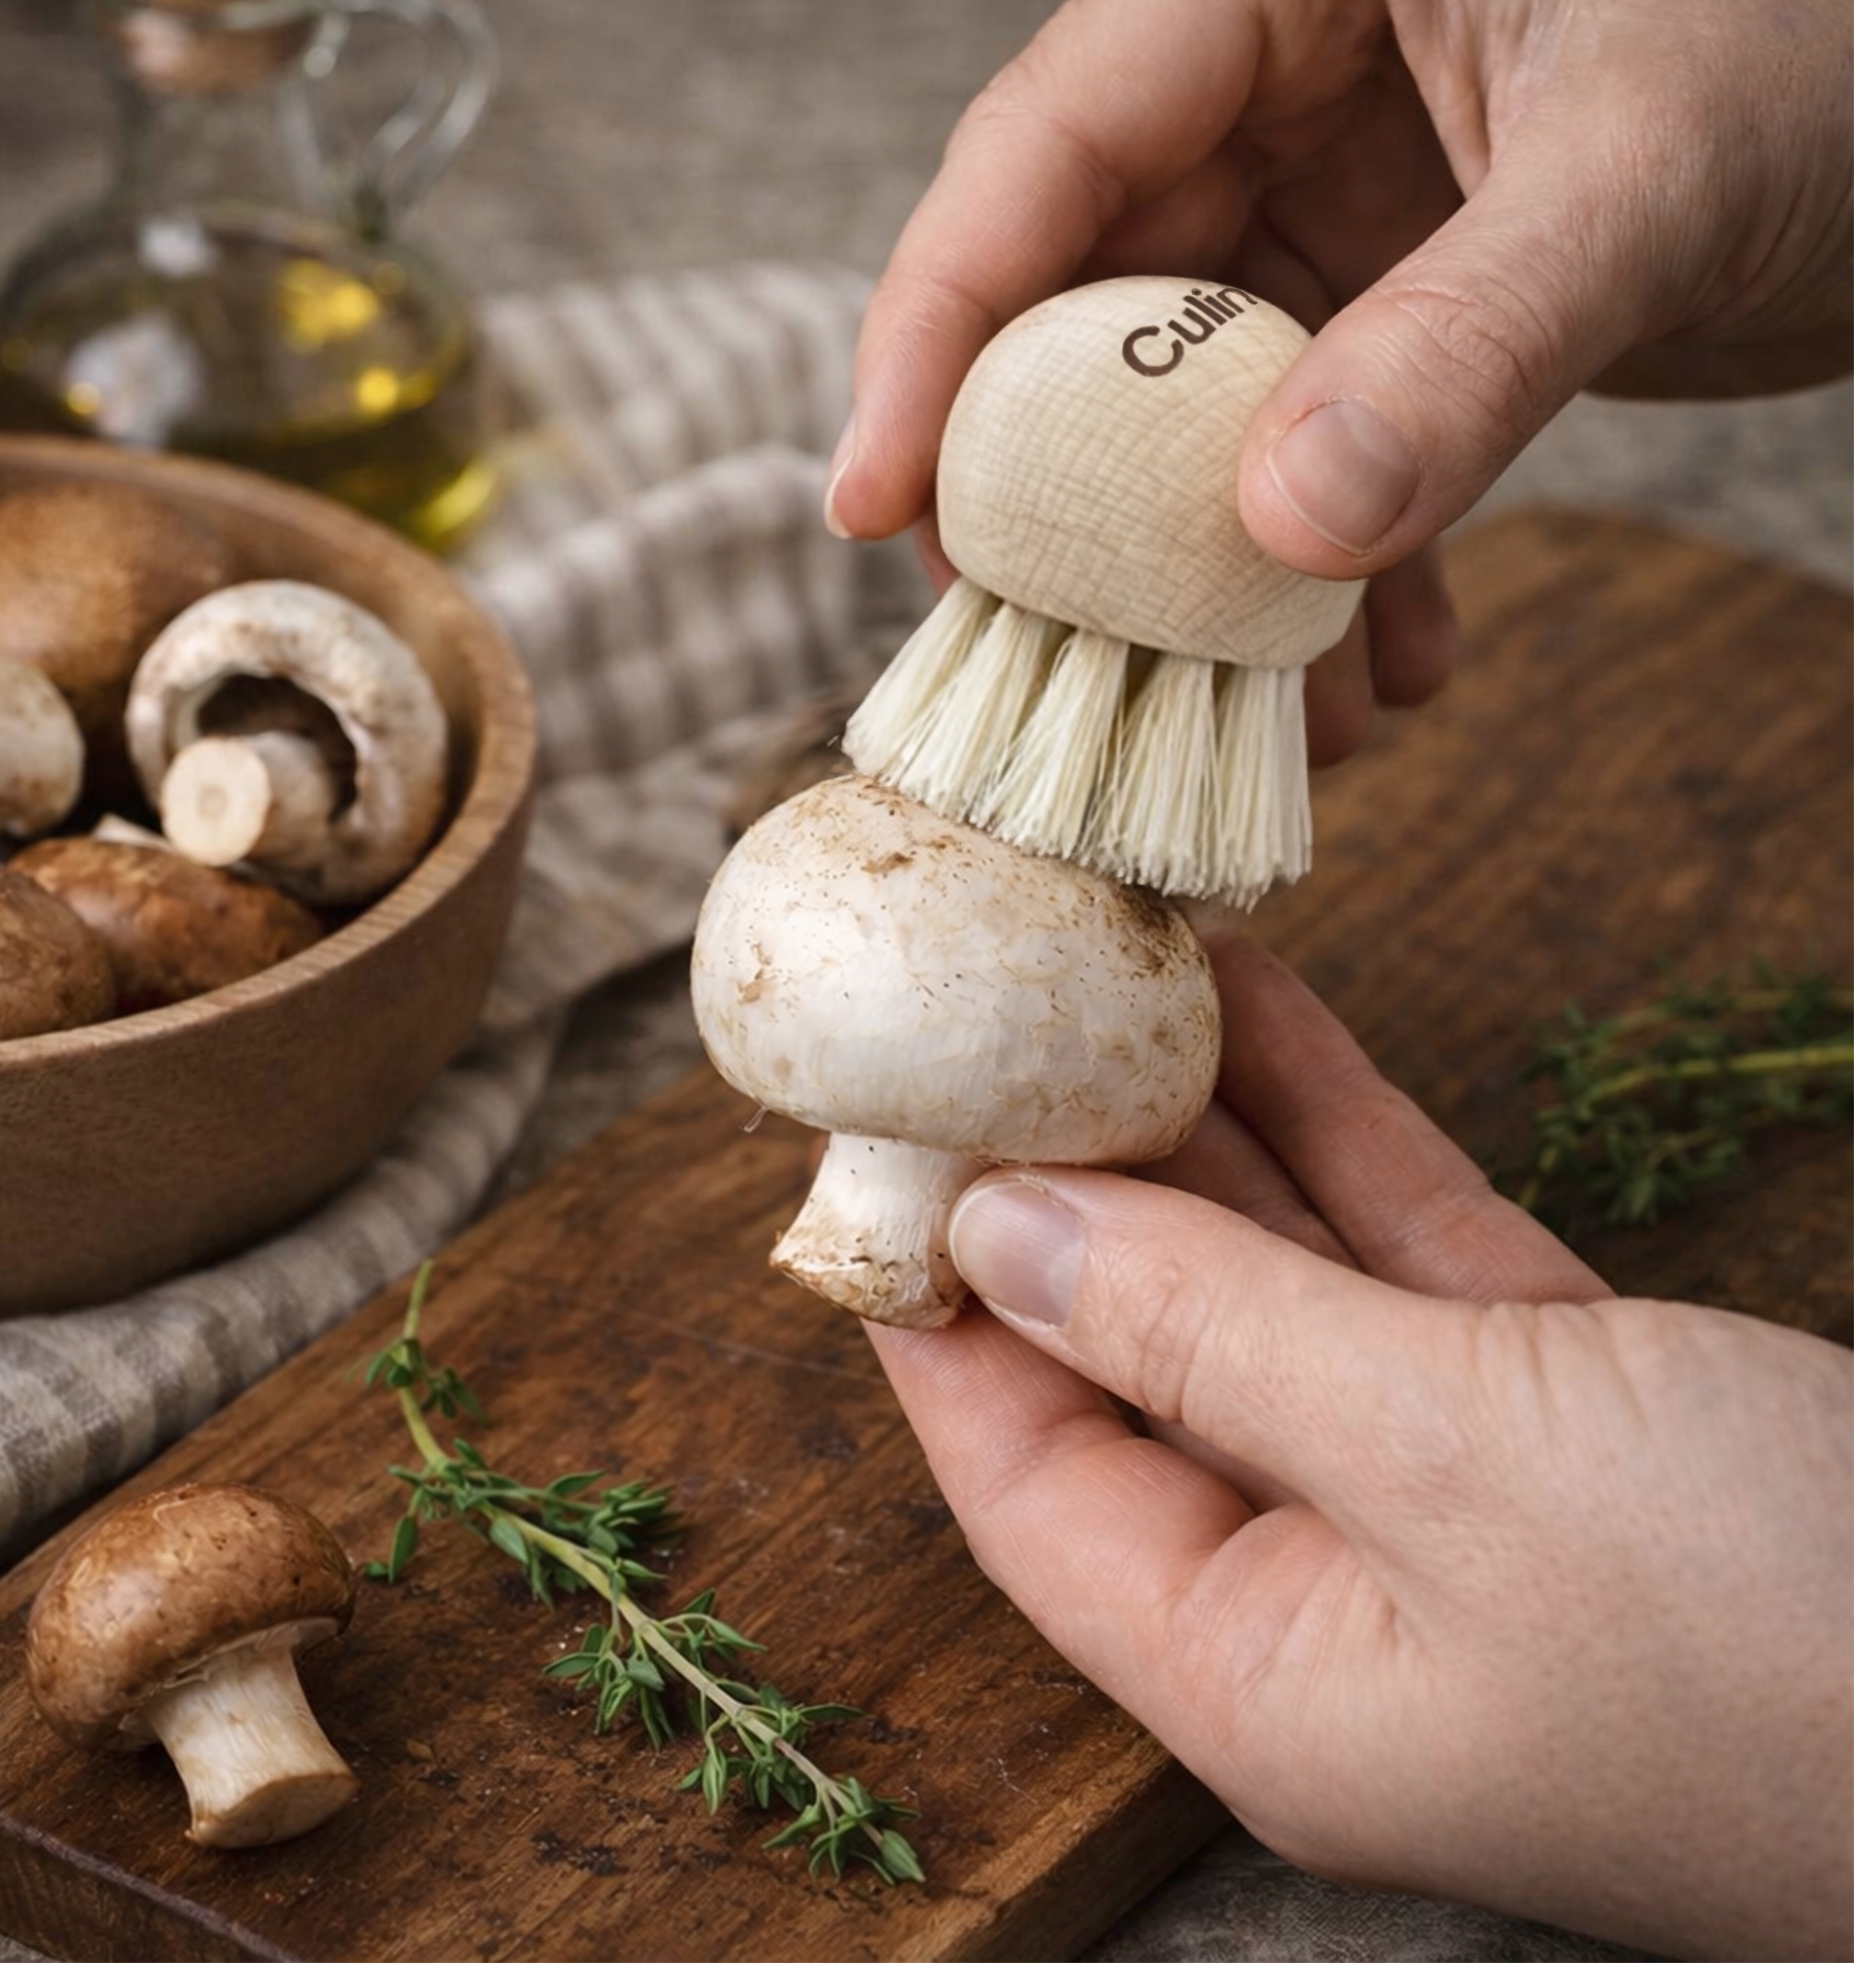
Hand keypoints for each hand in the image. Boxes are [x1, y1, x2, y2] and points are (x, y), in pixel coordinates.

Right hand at [827, 0, 1853, 763]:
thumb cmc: (1837, 28)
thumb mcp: (1651, 170)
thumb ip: (1469, 345)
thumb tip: (1282, 530)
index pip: (1038, 158)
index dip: (935, 336)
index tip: (874, 505)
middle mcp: (1266, 94)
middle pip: (1084, 319)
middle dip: (1081, 519)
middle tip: (1073, 672)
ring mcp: (1326, 211)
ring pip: (1195, 424)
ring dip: (1223, 595)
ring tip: (1283, 731)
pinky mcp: (1391, 312)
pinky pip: (1315, 463)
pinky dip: (1339, 588)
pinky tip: (1392, 682)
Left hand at [866, 937, 1852, 1959]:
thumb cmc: (1781, 1635)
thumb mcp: (1455, 1456)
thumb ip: (1210, 1334)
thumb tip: (1002, 1230)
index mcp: (1260, 1669)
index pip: (1022, 1475)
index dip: (937, 1312)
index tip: (877, 1149)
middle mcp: (1331, 1590)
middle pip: (1135, 1362)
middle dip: (1061, 1190)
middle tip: (979, 1023)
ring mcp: (1451, 1495)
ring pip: (1269, 1283)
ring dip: (1191, 1130)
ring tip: (1095, 971)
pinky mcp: (1564, 1409)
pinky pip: (1399, 1253)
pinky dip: (1329, 1132)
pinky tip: (1250, 1008)